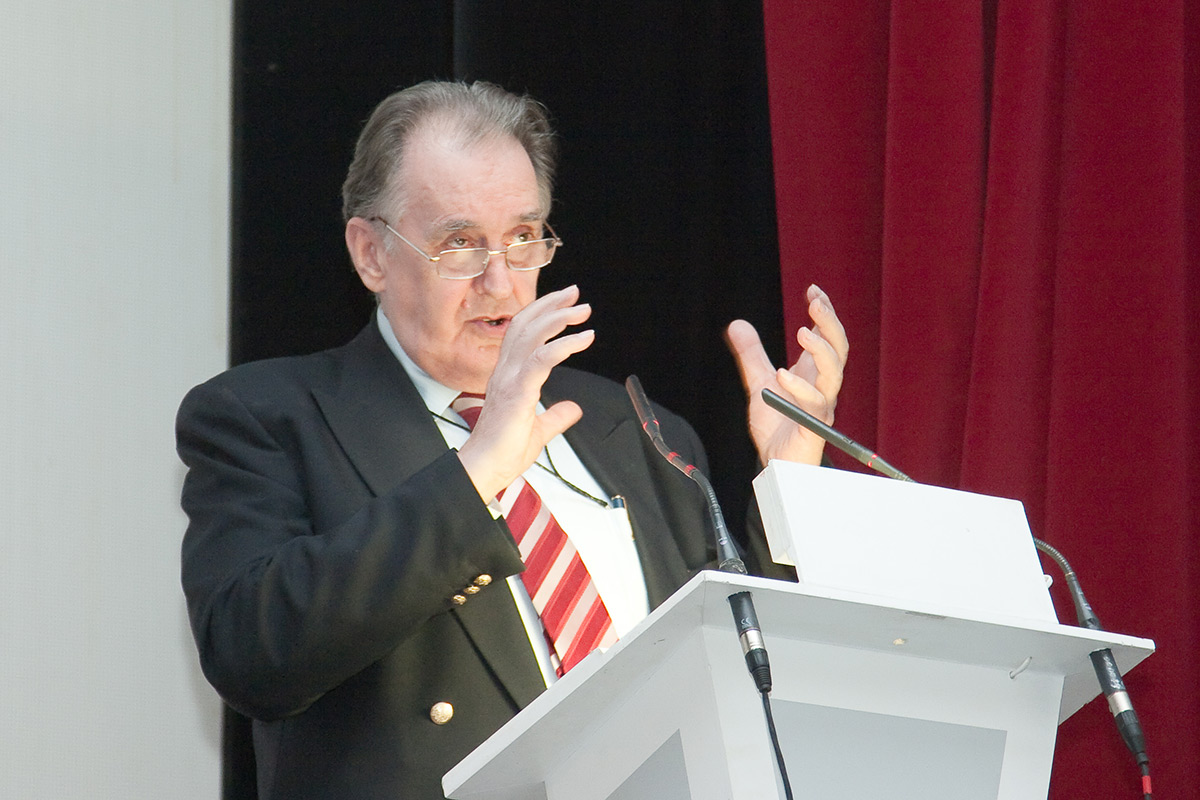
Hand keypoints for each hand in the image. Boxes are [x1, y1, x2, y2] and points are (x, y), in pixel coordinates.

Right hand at [457, 285, 593, 501]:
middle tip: (576, 295)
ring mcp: (510, 379)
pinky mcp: (518, 391)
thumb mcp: (539, 431)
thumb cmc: (504, 452)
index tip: (564, 301)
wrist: (487, 468)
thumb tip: (573, 409)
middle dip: (551, 305)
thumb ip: (556, 417)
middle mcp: (505, 371)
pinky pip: (542, 359)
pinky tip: (583, 338)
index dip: (541, 312)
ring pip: (533, 335)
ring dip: (559, 318)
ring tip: (582, 312)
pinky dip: (564, 344)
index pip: (521, 332)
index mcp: (508, 375)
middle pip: (526, 325)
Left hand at [726, 284, 847, 465]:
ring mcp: (820, 405)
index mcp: (814, 374)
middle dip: (830, 323)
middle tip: (815, 302)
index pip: (828, 337)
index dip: (825, 313)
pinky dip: (800, 388)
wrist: (775, 464)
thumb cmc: (777, 426)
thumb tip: (737, 324)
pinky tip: (782, 375)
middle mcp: (822, 386)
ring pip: (834, 373)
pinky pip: (814, 403)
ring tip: (802, 332)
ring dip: (821, 350)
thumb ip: (751, 355)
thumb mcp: (759, 382)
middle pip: (839, 349)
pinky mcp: (813, 426)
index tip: (814, 291)